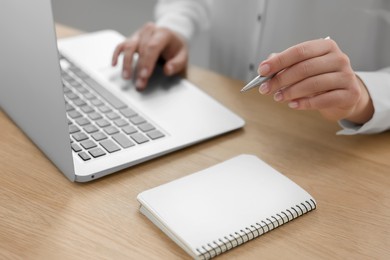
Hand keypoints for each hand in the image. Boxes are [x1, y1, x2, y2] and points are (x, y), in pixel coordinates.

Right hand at [112, 22, 188, 89]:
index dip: (147, 62)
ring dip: (126, 63)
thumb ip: (177, 64)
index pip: (153, 46)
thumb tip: (168, 70)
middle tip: (139, 84)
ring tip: (126, 77)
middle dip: (139, 69)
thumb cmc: (176, 50)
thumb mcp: (183, 57)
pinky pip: (121, 45)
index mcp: (163, 33)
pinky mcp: (132, 39)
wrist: (173, 40)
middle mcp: (149, 31)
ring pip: (128, 46)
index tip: (145, 76)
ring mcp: (139, 34)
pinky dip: (116, 54)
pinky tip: (114, 64)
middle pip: (140, 49)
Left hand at [257, 38, 373, 123]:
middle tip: (265, 89)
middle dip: (281, 79)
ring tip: (277, 97)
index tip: (262, 70)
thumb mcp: (303, 68)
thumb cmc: (320, 79)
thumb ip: (285, 65)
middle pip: (304, 68)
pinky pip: (324, 99)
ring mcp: (347, 76)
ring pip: (313, 84)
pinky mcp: (350, 94)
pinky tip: (293, 105)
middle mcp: (339, 58)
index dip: (279, 61)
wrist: (344, 96)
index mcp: (326, 46)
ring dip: (291, 92)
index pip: (299, 51)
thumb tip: (266, 66)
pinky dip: (305, 103)